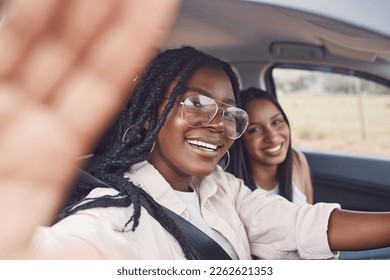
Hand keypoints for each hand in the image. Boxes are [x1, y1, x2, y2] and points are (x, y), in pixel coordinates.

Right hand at [0, 0, 178, 257]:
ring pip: (40, 42)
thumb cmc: (7, 262)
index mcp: (49, 153)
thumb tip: (122, 254)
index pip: (102, 85)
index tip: (155, 9)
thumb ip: (94, 253)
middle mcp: (24, 124)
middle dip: (106, 13)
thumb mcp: (56, 261)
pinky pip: (7, 49)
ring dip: (73, 5)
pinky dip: (27, 16)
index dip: (128, 44)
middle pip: (73, 53)